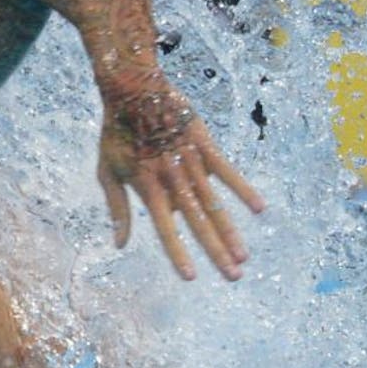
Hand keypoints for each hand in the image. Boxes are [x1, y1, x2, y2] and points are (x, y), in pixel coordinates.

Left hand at [98, 87, 264, 280]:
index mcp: (148, 188)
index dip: (178, 253)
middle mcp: (172, 179)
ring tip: (244, 257)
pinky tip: (259, 209)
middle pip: (197, 222)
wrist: (133, 89)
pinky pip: (227, 171)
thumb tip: (119, 245)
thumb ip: (117, 208)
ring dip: (230, 231)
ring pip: (214, 203)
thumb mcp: (107, 171)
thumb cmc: (117, 134)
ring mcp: (190, 161)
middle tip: (234, 277)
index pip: (165, 229)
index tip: (191, 278)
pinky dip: (243, 189)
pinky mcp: (204, 144)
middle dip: (215, 251)